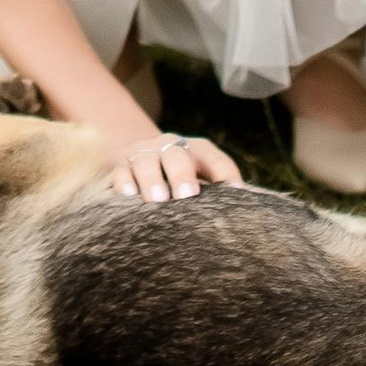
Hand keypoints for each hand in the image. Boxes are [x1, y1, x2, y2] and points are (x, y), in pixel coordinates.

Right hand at [106, 128, 238, 201]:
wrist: (137, 157)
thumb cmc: (179, 179)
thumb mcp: (198, 178)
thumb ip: (217, 193)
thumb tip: (246, 218)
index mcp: (196, 150)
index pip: (213, 157)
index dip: (224, 172)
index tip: (235, 191)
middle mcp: (170, 147)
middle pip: (177, 155)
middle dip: (182, 175)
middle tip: (188, 195)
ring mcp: (143, 154)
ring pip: (147, 162)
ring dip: (152, 179)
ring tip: (157, 199)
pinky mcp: (119, 165)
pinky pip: (121, 172)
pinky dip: (124, 183)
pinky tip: (129, 196)